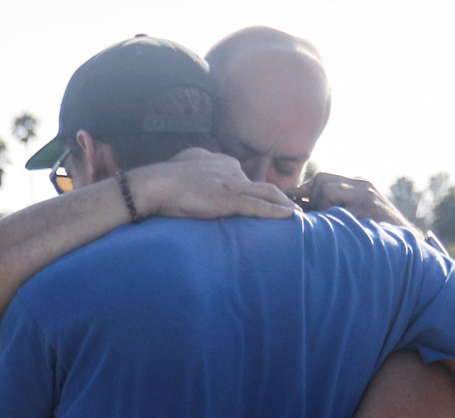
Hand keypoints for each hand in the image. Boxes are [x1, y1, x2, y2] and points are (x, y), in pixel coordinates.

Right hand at [134, 150, 294, 221]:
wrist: (156, 184)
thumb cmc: (164, 178)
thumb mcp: (185, 164)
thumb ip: (196, 165)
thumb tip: (194, 169)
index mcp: (221, 162)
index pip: (244, 178)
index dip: (255, 192)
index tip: (264, 203)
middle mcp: (231, 169)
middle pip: (261, 185)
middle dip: (279, 198)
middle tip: (291, 210)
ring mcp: (232, 183)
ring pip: (267, 194)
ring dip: (285, 205)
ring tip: (298, 216)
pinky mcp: (230, 198)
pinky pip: (259, 206)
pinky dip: (276, 213)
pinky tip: (290, 218)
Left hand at [286, 172, 413, 228]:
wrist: (407, 246)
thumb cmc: (374, 235)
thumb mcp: (355, 214)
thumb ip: (333, 207)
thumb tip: (296, 209)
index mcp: (358, 184)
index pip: (321, 179)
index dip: (304, 193)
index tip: (295, 208)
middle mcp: (363, 185)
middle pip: (321, 181)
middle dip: (313, 201)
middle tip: (320, 221)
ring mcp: (367, 195)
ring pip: (326, 190)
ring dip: (321, 211)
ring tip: (334, 227)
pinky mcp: (368, 209)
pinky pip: (337, 210)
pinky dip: (331, 221)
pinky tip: (337, 233)